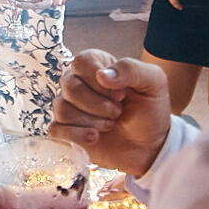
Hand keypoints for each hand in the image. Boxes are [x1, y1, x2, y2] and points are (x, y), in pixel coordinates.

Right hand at [49, 50, 172, 178]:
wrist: (150, 146)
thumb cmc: (150, 111)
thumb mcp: (153, 83)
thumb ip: (131, 70)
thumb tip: (102, 75)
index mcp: (97, 66)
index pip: (81, 62)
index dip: (98, 80)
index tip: (121, 95)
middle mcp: (79, 83)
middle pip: (69, 86)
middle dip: (98, 104)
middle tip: (118, 113)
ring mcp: (70, 108)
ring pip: (62, 109)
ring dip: (91, 121)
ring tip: (110, 125)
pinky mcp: (65, 132)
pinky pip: (55, 130)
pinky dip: (76, 136)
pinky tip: (95, 138)